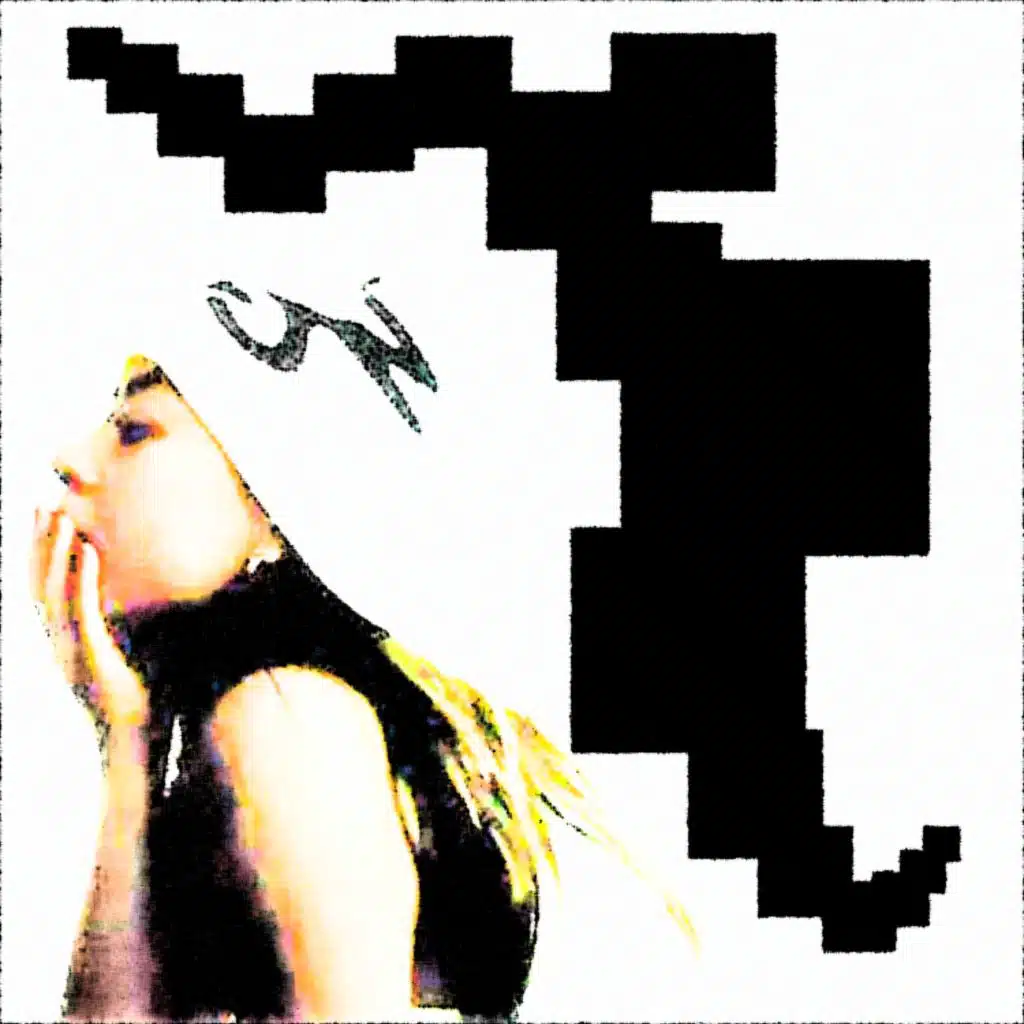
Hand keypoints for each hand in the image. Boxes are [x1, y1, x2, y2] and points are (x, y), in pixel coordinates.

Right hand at [30, 508, 149, 735]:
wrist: (130, 743)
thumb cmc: (132, 703)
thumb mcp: (121, 660)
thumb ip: (118, 633)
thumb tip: (130, 610)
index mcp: (65, 642)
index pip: (44, 591)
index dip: (39, 556)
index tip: (43, 520)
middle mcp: (60, 643)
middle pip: (40, 584)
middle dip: (38, 543)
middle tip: (40, 504)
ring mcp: (72, 648)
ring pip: (55, 591)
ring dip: (56, 551)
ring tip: (60, 515)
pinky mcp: (91, 654)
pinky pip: (82, 608)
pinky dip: (83, 577)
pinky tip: (88, 550)